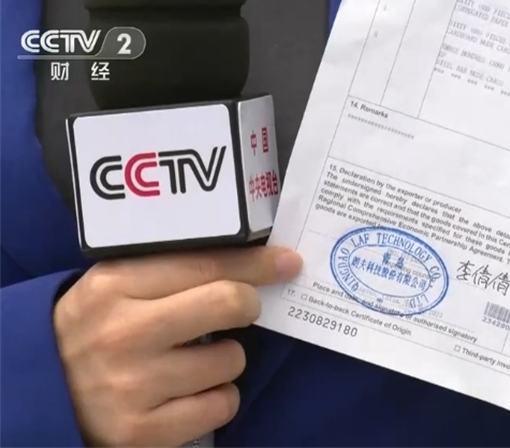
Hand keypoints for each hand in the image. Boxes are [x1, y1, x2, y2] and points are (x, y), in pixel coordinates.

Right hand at [54, 246, 302, 446]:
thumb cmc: (95, 329)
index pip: (205, 264)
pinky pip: (221, 406)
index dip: (257, 263)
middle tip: (240, 310)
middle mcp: (124, 332)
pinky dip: (217, 399)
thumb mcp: (116, 286)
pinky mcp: (143, 431)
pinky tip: (191, 393)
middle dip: (247, 305)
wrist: (41, 391)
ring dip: (226, 359)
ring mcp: (133, 385)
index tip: (288, 263)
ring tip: (195, 360)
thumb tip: (252, 259)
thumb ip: (172, 269)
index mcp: (116, 285)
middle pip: (229, 303)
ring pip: (231, 360)